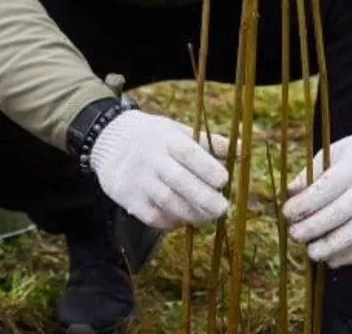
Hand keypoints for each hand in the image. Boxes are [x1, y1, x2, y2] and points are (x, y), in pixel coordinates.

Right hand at [88, 110, 231, 229]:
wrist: (107, 140)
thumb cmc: (154, 136)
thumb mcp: (178, 131)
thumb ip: (209, 143)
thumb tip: (243, 148)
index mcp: (166, 139)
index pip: (188, 153)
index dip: (207, 168)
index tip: (224, 181)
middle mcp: (151, 159)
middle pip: (179, 182)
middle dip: (204, 198)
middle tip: (223, 209)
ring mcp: (137, 180)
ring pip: (167, 202)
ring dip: (191, 213)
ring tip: (207, 217)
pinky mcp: (127, 198)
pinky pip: (152, 216)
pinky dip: (171, 221)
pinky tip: (183, 218)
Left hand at [283, 118, 351, 267]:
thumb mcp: (334, 152)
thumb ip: (311, 173)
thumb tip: (288, 192)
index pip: (325, 190)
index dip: (304, 204)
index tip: (287, 213)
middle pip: (339, 213)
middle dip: (313, 227)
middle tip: (294, 235)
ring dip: (331, 247)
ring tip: (311, 253)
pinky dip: (350, 256)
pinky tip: (332, 260)